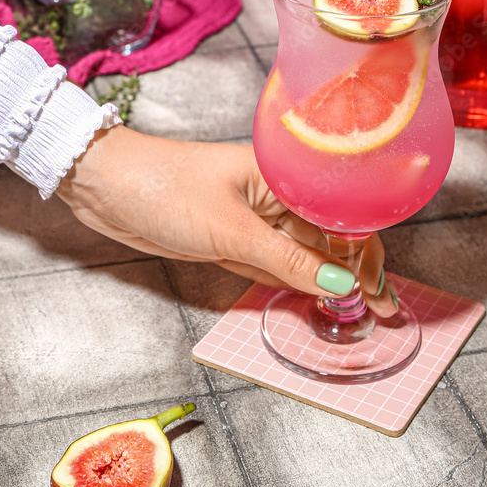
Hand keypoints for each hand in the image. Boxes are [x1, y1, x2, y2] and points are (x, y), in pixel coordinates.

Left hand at [57, 126, 395, 311]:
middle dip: (352, 272)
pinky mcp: (231, 238)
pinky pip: (273, 263)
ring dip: (325, 280)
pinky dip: (292, 281)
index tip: (381, 294)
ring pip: (301, 253)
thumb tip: (340, 282)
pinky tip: (313, 298)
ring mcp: (251, 218)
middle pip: (325, 237)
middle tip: (377, 311)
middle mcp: (273, 195)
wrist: (105, 185)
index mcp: (281, 175)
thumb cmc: (165, 190)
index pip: (339, 217)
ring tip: (356, 310)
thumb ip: (287, 259)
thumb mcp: (230, 230)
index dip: (365, 255)